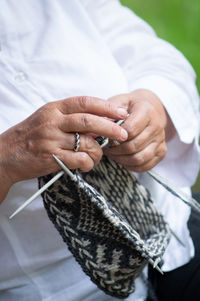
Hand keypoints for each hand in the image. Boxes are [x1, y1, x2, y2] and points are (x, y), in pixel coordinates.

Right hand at [0, 96, 127, 200]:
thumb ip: (71, 117)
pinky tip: (85, 165)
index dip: (106, 106)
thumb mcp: (49, 119)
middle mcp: (53, 122)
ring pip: (86, 144)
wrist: (6, 154)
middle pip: (89, 121)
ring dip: (98, 152)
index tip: (121, 112)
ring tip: (96, 156)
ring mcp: (51, 140)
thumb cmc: (31, 136)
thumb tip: (102, 119)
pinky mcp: (51, 158)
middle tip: (123, 134)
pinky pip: (79, 160)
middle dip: (110, 127)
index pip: (84, 102)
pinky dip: (88, 164)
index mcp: (54, 108)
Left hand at [104, 90, 174, 171]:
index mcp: (147, 110)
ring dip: (121, 159)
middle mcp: (157, 125)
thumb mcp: (117, 102)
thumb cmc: (129, 106)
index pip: (130, 129)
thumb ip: (107, 113)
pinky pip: (145, 166)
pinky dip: (131, 166)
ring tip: (112, 153)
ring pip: (139, 158)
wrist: (150, 108)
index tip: (106, 136)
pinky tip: (122, 158)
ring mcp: (161, 140)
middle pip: (133, 146)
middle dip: (115, 150)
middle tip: (105, 148)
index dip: (115, 136)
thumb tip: (95, 129)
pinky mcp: (162, 151)